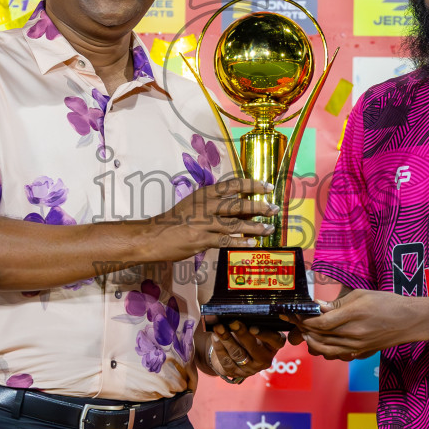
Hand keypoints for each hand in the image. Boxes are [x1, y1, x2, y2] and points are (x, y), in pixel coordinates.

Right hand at [154, 177, 277, 260]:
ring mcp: (204, 223)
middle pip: (238, 204)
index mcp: (204, 194)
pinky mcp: (202, 240)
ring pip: (235, 224)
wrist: (154, 236)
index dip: (252, 185)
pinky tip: (253, 243)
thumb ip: (214, 204)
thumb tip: (240, 209)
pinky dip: (241, 242)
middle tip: (274, 209)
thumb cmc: (176, 220)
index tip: (267, 187)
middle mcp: (206, 206)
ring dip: (255, 227)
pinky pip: (226, 241)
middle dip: (259, 207)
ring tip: (269, 228)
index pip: (233, 185)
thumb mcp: (193, 204)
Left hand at [201, 320, 285, 379]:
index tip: (253, 327)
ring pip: (238, 354)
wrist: (231, 352)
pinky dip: (219, 347)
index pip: (275, 341)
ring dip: (227, 339)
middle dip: (242, 334)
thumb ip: (252, 321)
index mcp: (273, 346)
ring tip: (219, 327)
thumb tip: (241, 310)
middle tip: (233, 322)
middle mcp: (264, 359)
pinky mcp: (234, 372)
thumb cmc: (246, 334)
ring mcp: (249, 368)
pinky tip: (215, 337)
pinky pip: (226, 361)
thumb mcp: (253, 328)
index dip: (265, 335)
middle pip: (254, 348)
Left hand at [291, 290, 420, 360]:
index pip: (321, 322)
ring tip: (305, 332)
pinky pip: (336, 355)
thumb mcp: (361, 295)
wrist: (410, 321)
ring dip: (311, 342)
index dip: (304, 320)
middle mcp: (354, 334)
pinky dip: (324, 350)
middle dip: (303, 329)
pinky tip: (321, 341)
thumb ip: (338, 302)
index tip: (294, 314)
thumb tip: (318, 306)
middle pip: (320, 337)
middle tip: (294, 321)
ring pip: (325, 349)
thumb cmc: (388, 303)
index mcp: (354, 315)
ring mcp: (357, 346)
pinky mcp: (360, 353)